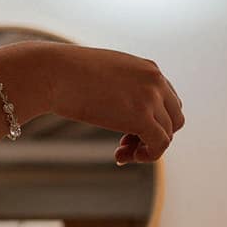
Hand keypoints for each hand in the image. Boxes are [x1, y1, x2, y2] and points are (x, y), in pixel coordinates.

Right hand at [30, 44, 186, 163]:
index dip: (151, 119)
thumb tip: (116, 105)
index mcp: (148, 68)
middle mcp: (156, 81)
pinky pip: (160, 144)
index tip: (126, 130)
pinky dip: (148, 155)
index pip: (167, 100)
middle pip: (174, 117)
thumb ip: (119, 86)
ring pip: (167, 133)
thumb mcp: (102, 73)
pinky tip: (124, 157)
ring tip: (120, 153)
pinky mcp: (141, 118)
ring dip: (146, 147)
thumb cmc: (64, 72)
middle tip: (124, 143)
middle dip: (153, 133)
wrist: (52, 72)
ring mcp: (151, 99)